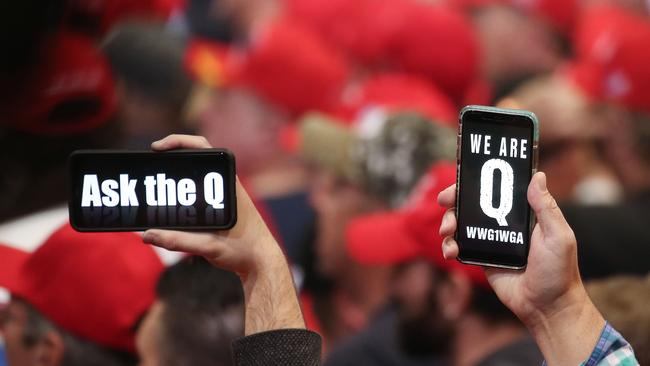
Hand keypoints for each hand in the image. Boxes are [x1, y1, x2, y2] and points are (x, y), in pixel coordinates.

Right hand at [142, 134, 304, 333]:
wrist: (262, 263)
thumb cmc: (243, 252)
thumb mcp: (209, 247)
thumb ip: (178, 241)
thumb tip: (147, 235)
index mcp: (228, 185)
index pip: (202, 148)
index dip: (178, 142)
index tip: (157, 147)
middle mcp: (228, 185)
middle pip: (196, 158)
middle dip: (172, 157)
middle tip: (150, 164)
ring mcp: (225, 195)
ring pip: (198, 176)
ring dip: (178, 175)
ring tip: (156, 182)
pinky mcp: (222, 206)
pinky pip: (200, 190)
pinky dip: (183, 191)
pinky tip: (169, 201)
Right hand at [438, 172, 604, 365]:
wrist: (546, 307)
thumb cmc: (559, 272)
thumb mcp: (558, 236)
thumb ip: (546, 208)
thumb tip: (538, 176)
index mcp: (523, 214)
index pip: (497, 190)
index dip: (478, 182)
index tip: (464, 179)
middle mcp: (504, 224)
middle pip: (473, 204)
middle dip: (455, 199)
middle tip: (444, 200)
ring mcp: (491, 241)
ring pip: (462, 224)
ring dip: (449, 222)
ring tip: (447, 231)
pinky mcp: (481, 259)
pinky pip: (460, 247)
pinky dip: (450, 246)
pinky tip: (451, 251)